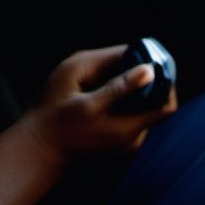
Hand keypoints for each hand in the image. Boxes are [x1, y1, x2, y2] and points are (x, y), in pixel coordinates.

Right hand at [21, 45, 177, 166]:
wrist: (37, 147)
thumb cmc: (53, 114)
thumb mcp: (83, 94)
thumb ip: (118, 83)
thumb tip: (148, 70)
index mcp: (127, 128)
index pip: (167, 103)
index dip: (164, 78)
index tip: (150, 58)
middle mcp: (131, 139)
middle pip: (154, 103)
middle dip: (143, 79)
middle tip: (120, 60)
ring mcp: (123, 143)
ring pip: (140, 107)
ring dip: (130, 88)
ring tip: (101, 77)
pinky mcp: (115, 141)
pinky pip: (128, 114)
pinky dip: (121, 99)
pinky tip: (98, 92)